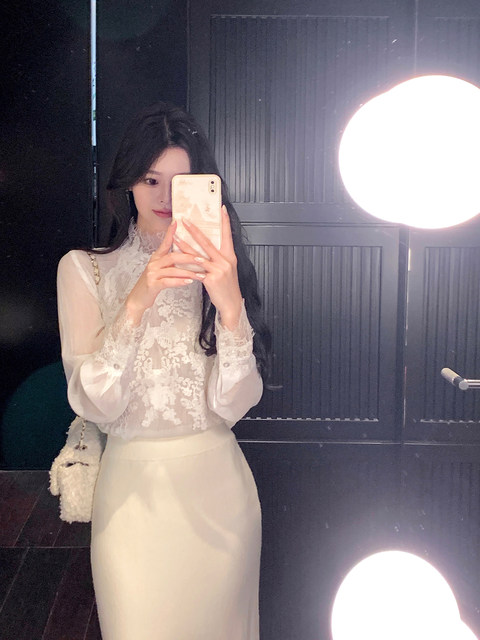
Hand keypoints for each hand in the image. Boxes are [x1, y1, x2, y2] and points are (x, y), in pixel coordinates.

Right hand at [125, 221, 205, 325]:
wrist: (139, 298)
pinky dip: (180, 281)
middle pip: (173, 256)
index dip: (171, 232)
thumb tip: (186, 255)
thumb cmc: (153, 284)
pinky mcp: (153, 285)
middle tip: (202, 258)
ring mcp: (152, 274)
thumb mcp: (161, 270)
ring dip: (189, 272)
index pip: (165, 242)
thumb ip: (171, 263)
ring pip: (173, 270)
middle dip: (189, 257)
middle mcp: (154, 263)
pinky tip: (189, 282)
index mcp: (157, 258)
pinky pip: (169, 282)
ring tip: (201, 274)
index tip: (177, 222)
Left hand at [174, 206, 242, 329]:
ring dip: (185, 246)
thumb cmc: (227, 287)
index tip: (222, 209)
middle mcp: (225, 261)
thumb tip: (204, 250)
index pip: (227, 235)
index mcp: (230, 257)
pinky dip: (187, 264)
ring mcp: (218, 270)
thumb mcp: (226, 270)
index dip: (225, 222)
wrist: (231, 304)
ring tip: (175, 238)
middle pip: (208, 242)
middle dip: (195, 231)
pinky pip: (196, 270)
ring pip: (198, 255)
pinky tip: (178, 259)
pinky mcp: (211, 279)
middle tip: (186, 221)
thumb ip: (217, 259)